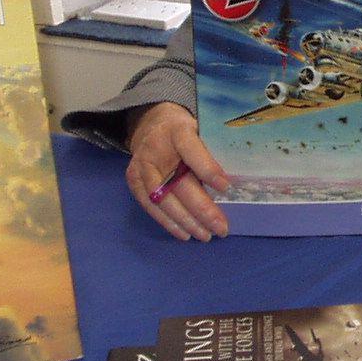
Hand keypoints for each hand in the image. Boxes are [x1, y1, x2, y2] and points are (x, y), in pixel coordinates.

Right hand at [126, 102, 230, 240]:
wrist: (151, 125)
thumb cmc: (183, 131)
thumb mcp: (199, 130)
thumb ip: (209, 152)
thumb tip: (227, 184)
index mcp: (177, 130)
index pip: (191, 150)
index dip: (207, 169)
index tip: (226, 187)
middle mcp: (155, 149)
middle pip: (178, 183)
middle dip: (202, 209)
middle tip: (221, 227)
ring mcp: (141, 166)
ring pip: (164, 200)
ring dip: (186, 221)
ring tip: (206, 235)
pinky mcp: (134, 181)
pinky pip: (151, 207)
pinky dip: (169, 223)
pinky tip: (185, 233)